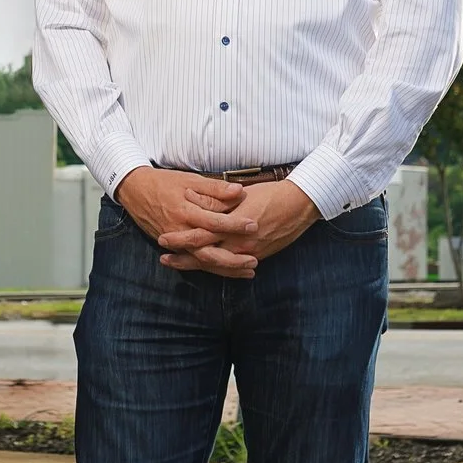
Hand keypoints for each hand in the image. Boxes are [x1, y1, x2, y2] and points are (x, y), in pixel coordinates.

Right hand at [117, 167, 260, 277]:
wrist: (135, 190)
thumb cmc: (164, 182)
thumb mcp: (189, 179)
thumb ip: (214, 188)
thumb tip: (239, 191)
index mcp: (185, 211)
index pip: (213, 221)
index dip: (234, 224)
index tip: (254, 225)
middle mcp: (180, 231)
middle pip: (207, 252)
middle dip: (231, 260)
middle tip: (254, 261)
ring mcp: (176, 242)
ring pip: (202, 261)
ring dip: (225, 269)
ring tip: (248, 271)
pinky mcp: (173, 248)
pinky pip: (194, 261)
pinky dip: (211, 267)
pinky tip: (228, 271)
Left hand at [159, 180, 319, 275]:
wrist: (299, 204)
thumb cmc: (270, 193)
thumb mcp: (240, 194)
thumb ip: (218, 201)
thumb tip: (195, 201)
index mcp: (231, 223)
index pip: (199, 235)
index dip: (180, 239)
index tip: (163, 238)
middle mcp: (238, 241)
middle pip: (204, 255)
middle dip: (183, 259)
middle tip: (164, 259)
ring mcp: (248, 252)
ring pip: (217, 265)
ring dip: (197, 266)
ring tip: (180, 266)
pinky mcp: (258, 256)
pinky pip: (233, 268)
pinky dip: (219, 269)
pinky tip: (208, 269)